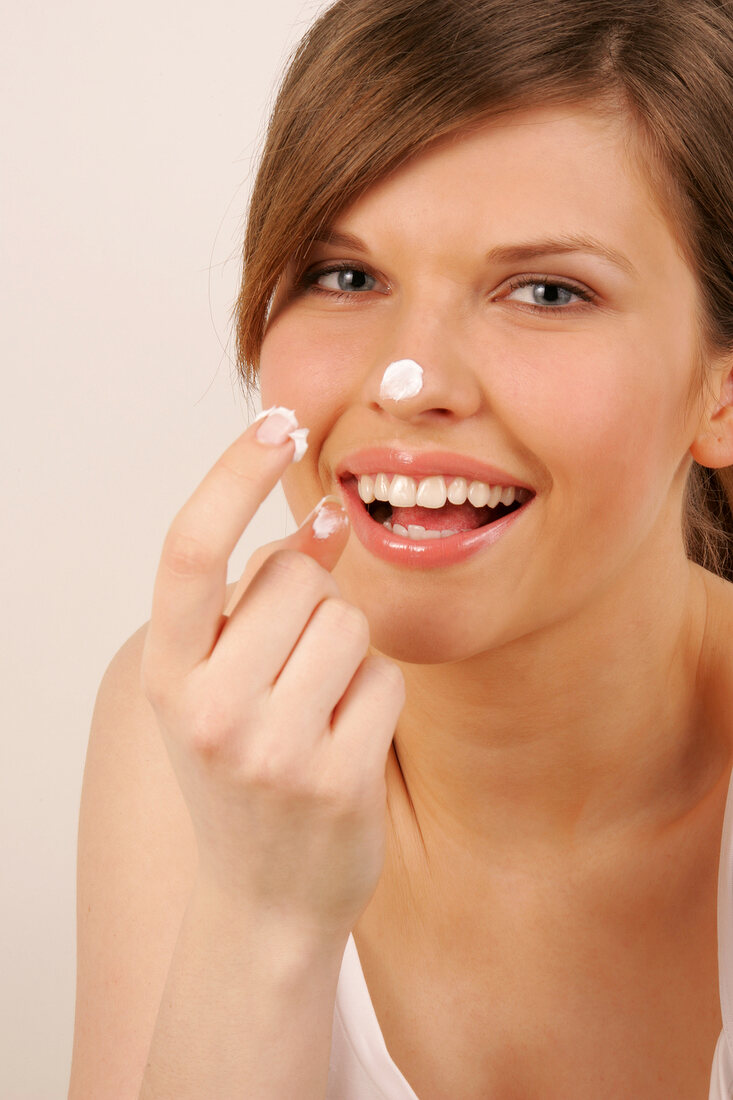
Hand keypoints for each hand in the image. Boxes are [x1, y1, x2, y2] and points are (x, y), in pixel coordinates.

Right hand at [140, 412, 405, 940]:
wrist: (262, 898)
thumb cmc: (244, 765)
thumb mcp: (223, 680)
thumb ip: (261, 596)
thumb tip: (324, 515)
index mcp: (168, 672)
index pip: (190, 550)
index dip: (232, 473)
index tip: (279, 420)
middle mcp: (207, 708)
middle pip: (296, 577)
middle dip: (312, 599)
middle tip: (294, 663)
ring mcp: (271, 750)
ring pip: (349, 621)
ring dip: (347, 649)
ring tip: (318, 707)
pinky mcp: (337, 780)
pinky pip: (385, 679)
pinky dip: (376, 697)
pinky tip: (347, 743)